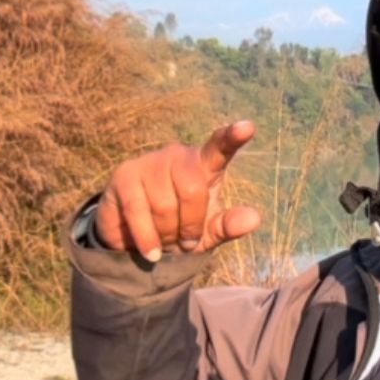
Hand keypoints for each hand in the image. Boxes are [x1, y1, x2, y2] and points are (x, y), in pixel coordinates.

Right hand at [95, 119, 262, 261]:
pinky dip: (147, 237)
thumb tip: (255, 218)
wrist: (138, 240)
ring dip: (168, 235)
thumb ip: (230, 225)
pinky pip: (138, 210)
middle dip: (191, 226)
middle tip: (186, 241)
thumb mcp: (209, 232)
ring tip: (166, 240)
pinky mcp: (124, 175)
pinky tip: (152, 251)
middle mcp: (178, 155)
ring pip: (164, 206)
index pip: (220, 147)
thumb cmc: (182, 229)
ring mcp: (149, 162)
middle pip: (193, 191)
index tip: (247, 127)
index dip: (233, 137)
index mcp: (205, 164)